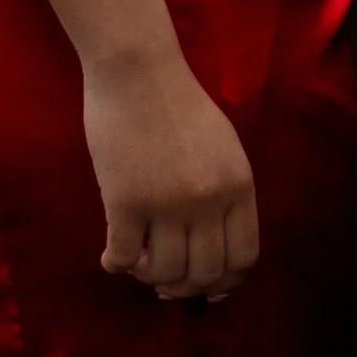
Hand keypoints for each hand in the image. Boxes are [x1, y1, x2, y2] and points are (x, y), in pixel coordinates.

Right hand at [87, 49, 259, 303]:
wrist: (136, 68)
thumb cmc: (178, 102)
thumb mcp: (223, 146)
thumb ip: (225, 192)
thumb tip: (216, 245)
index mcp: (239, 185)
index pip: (244, 257)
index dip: (226, 282)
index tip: (208, 287)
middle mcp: (209, 200)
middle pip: (205, 273)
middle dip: (185, 287)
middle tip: (165, 282)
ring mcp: (167, 203)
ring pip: (164, 272)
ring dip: (149, 277)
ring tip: (138, 263)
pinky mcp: (126, 201)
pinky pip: (123, 256)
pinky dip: (116, 265)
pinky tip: (111, 258)